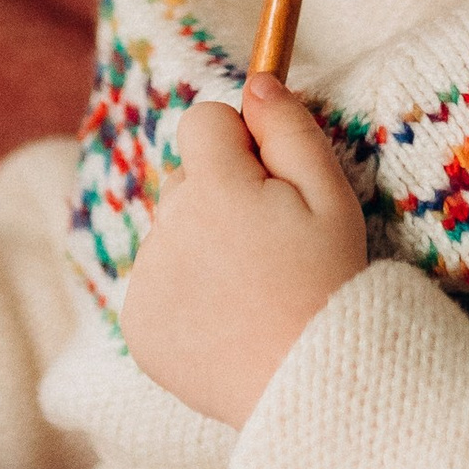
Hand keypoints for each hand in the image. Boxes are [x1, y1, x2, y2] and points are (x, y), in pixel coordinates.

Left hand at [118, 74, 367, 428]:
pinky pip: (158, 281)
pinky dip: (186, 293)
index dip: (240, 141)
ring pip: (174, 231)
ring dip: (204, 244)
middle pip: (187, 178)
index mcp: (213, 187)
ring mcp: (147, 278)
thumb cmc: (329, 283)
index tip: (271, 178)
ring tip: (253, 289)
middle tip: (273, 244)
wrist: (309, 385)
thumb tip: (257, 83)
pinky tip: (227, 319)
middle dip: (223, 194)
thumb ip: (290, 130)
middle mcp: (167, 226)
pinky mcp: (137, 323)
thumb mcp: (331, 197)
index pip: (203, 120)